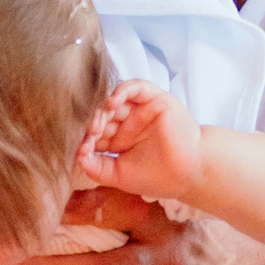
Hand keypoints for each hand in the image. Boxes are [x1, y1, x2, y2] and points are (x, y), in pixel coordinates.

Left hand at [77, 80, 201, 202]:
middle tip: (90, 133)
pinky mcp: (154, 99)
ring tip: (98, 121)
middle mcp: (127, 121)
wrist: (188, 175)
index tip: (81, 149)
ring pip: (114, 99)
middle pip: (101, 114)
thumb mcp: (119, 175)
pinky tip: (111, 103)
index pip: (94, 132)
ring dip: (102, 108)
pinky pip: (135, 87)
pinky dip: (121, 91)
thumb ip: (97, 167)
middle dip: (92, 123)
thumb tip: (76, 158)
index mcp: (117, 138)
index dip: (85, 138)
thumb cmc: (157, 177)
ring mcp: (140, 109)